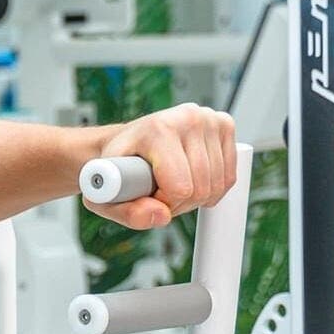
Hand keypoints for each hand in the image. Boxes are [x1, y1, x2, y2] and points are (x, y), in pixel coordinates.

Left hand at [83, 103, 236, 230]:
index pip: (180, 188)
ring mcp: (209, 119)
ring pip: (218, 185)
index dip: (165, 204)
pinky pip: (229, 176)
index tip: (147, 196)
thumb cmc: (114, 168)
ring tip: (171, 185)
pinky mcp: (224, 124)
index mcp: (158, 128)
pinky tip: (191, 180)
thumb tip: (161, 216)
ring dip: (196, 198)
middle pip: (201, 188)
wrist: (124, 144)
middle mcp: (187, 118)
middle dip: (180, 203)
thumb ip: (126, 212)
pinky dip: (213, 189)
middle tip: (158, 194)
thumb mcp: (104, 195)